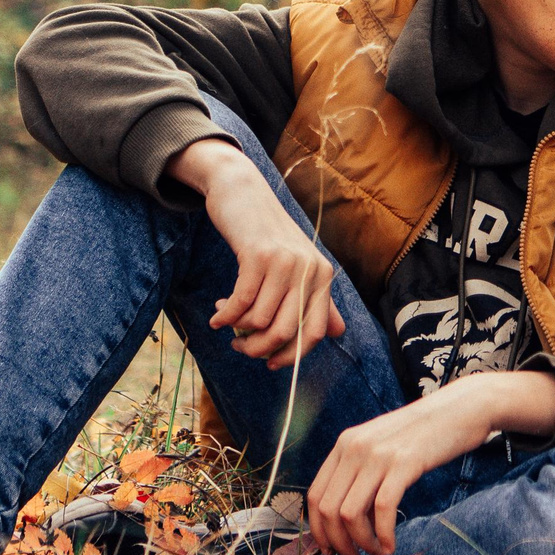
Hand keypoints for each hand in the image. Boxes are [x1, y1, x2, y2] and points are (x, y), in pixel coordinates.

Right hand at [172, 138, 346, 367]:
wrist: (244, 192)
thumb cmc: (268, 235)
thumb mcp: (298, 264)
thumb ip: (318, 298)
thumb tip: (338, 333)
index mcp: (323, 276)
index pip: (317, 332)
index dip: (292, 355)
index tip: (270, 362)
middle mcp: (309, 270)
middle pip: (287, 332)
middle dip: (258, 349)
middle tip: (240, 347)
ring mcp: (285, 262)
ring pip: (261, 320)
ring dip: (238, 330)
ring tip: (226, 320)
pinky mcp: (258, 256)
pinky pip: (241, 303)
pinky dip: (225, 316)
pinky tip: (216, 317)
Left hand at [306, 372, 554, 554]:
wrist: (461, 407)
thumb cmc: (424, 434)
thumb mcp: (382, 447)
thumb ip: (363, 475)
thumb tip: (350, 522)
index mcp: (345, 444)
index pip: (314, 496)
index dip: (319, 530)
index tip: (331, 550)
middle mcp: (355, 447)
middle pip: (328, 509)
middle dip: (338, 542)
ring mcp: (379, 454)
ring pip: (350, 513)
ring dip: (361, 542)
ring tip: (377, 552)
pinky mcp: (404, 462)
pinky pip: (383, 509)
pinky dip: (383, 535)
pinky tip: (391, 544)